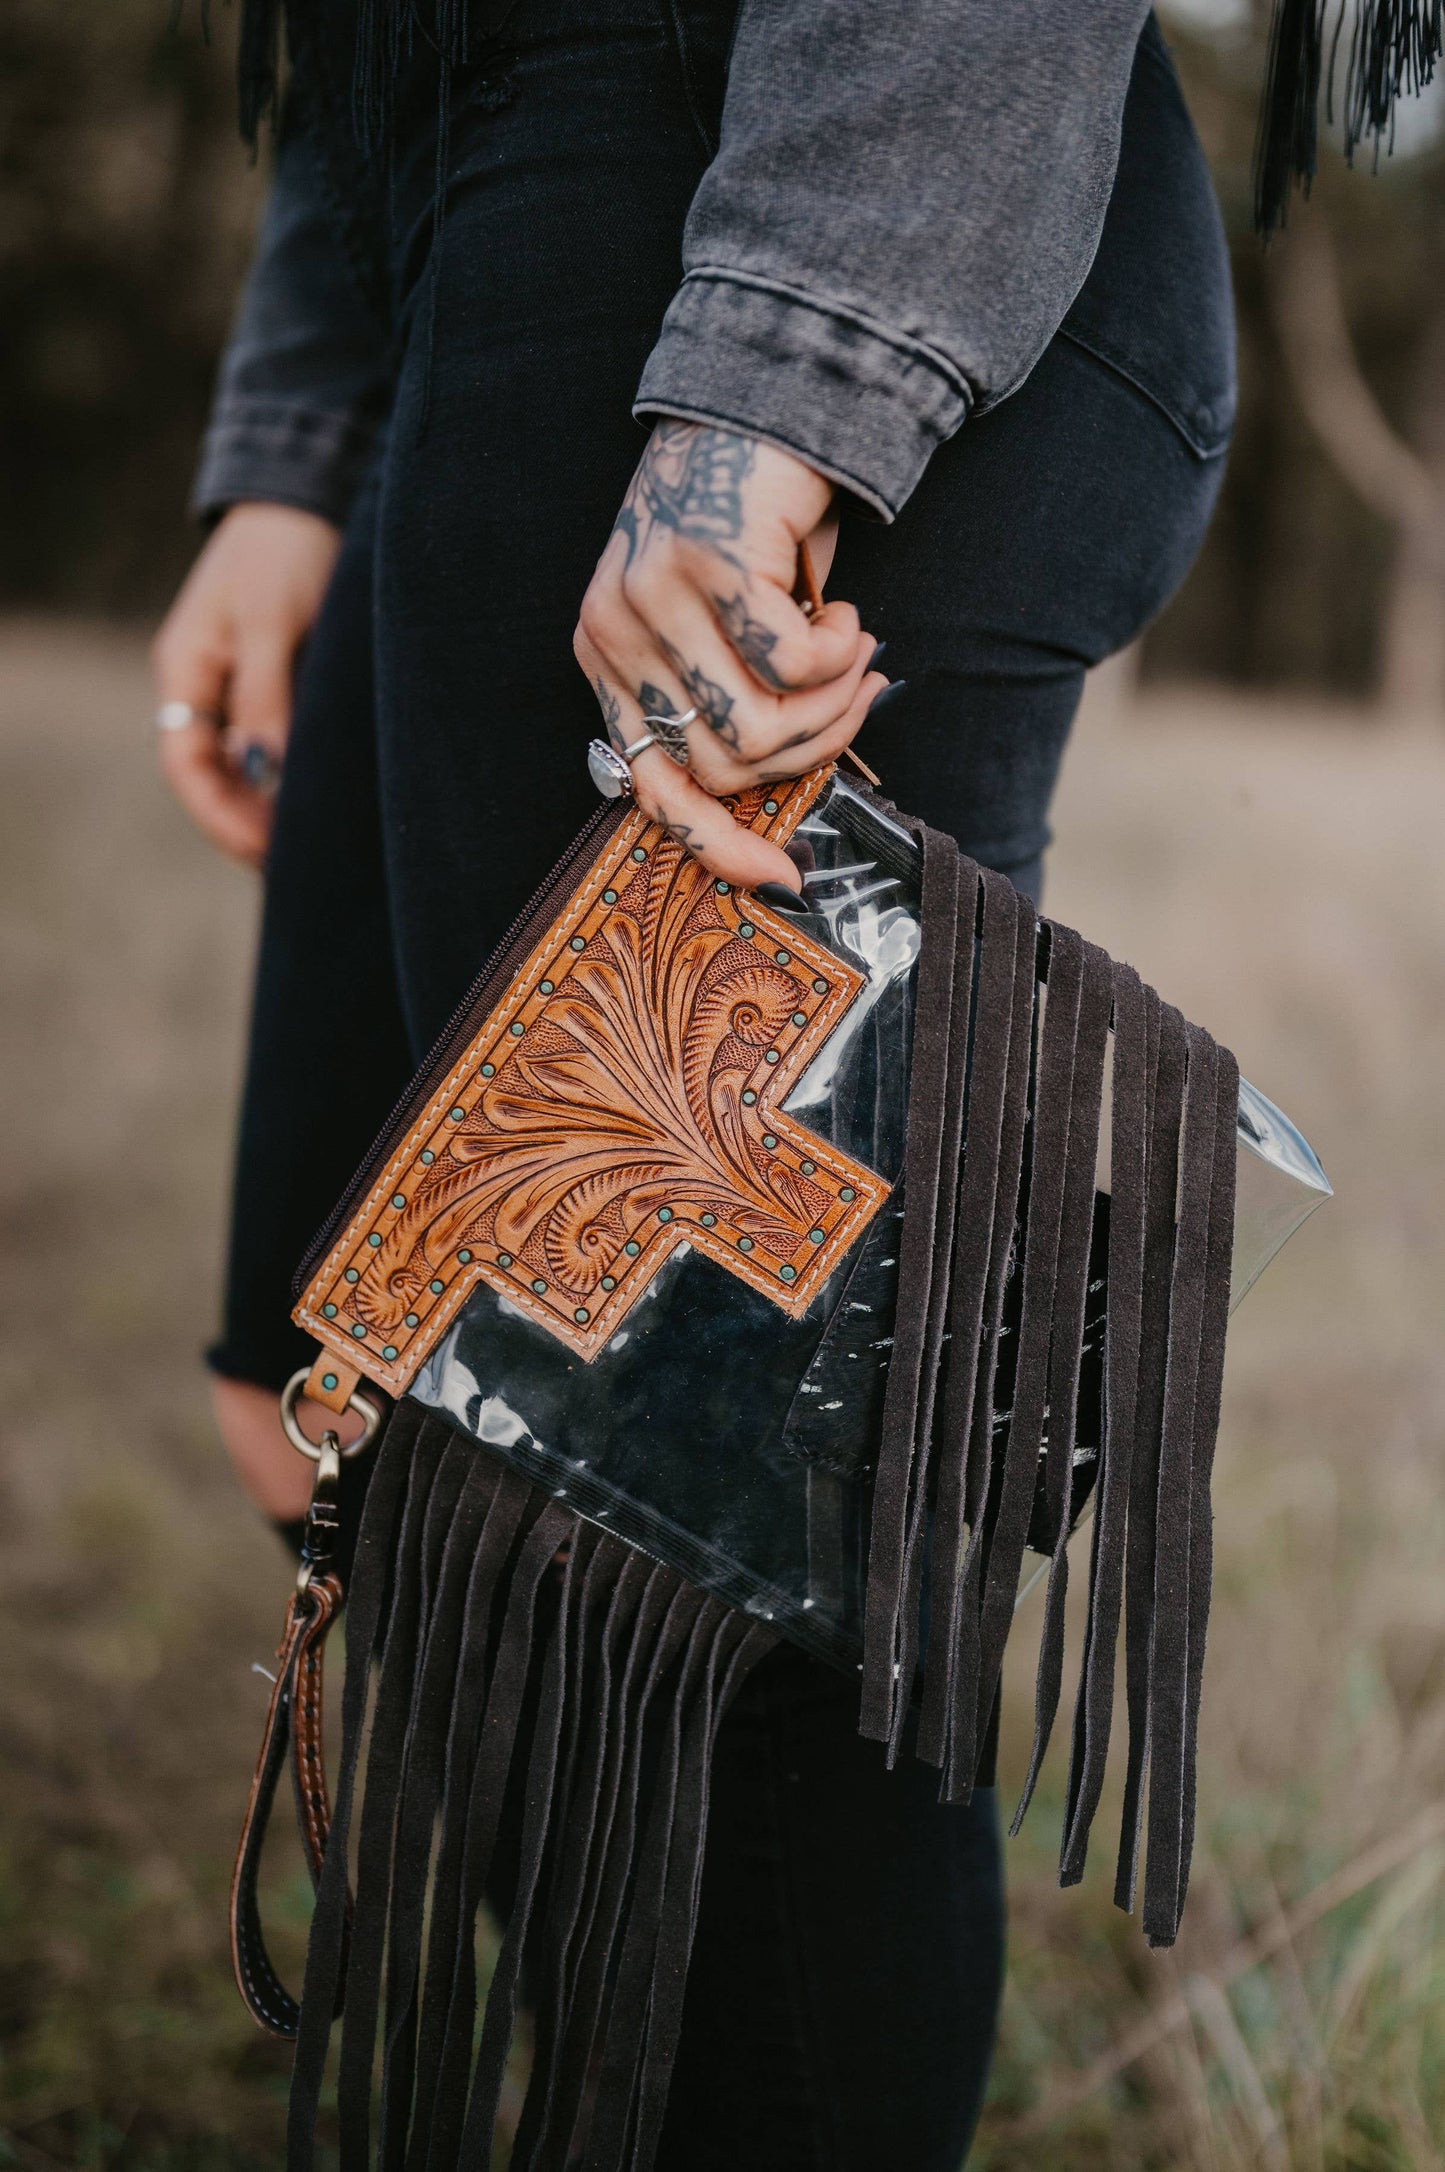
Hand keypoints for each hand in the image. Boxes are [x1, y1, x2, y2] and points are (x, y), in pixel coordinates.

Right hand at [151, 502, 341, 867]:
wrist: (307, 494)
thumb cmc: (285, 549)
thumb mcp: (276, 620)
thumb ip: (269, 694)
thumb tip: (268, 769)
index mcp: (187, 669)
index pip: (186, 765)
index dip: (219, 816)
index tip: (262, 853)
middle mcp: (205, 684)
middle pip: (213, 775)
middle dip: (246, 823)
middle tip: (296, 867)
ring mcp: (237, 683)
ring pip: (243, 764)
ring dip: (271, 806)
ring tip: (314, 846)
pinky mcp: (275, 679)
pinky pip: (273, 742)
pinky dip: (291, 776)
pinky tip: (322, 800)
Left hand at [574, 422, 887, 892]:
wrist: (769, 401)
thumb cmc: (755, 527)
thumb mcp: (721, 630)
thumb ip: (725, 703)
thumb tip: (773, 800)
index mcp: (608, 659)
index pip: (650, 788)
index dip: (717, 846)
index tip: (783, 878)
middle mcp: (614, 634)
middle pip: (723, 766)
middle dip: (810, 747)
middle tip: (855, 696)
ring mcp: (652, 599)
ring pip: (759, 726)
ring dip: (832, 702)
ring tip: (855, 654)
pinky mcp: (706, 565)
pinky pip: (792, 666)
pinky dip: (839, 652)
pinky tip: (843, 611)